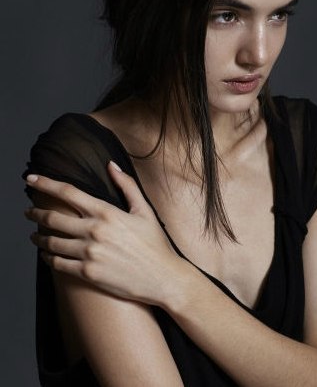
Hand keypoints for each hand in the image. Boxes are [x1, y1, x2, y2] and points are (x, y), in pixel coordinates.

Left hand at [24, 160, 186, 306]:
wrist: (163, 277)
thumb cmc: (155, 244)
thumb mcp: (144, 210)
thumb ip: (126, 185)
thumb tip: (111, 164)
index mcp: (106, 212)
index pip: (68, 192)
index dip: (46, 183)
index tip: (31, 179)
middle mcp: (94, 231)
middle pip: (53, 218)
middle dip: (35, 214)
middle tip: (28, 212)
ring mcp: (89, 253)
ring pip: (52, 243)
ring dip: (38, 238)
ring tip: (35, 236)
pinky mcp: (87, 273)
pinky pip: (58, 264)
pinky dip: (48, 258)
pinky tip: (47, 256)